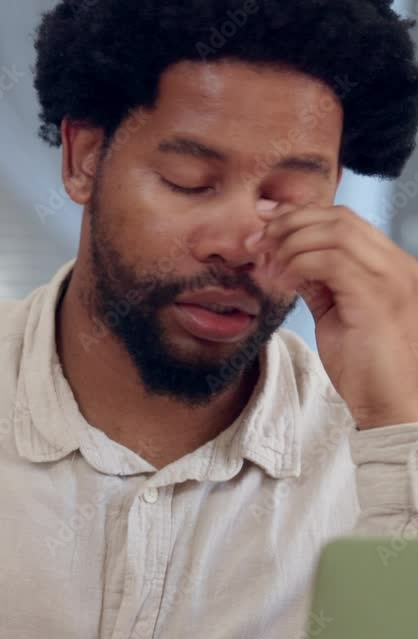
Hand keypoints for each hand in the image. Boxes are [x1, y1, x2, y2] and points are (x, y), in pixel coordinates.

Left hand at [246, 203, 417, 429]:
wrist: (390, 407)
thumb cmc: (367, 370)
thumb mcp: (337, 316)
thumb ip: (320, 285)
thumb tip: (290, 261)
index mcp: (391, 266)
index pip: (345, 221)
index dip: (301, 216)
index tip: (265, 224)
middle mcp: (396, 265)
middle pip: (338, 218)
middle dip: (289, 224)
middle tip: (256, 243)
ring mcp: (391, 279)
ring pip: (334, 233)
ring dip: (291, 245)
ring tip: (268, 267)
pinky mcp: (376, 298)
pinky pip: (331, 262)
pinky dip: (299, 265)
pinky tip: (282, 282)